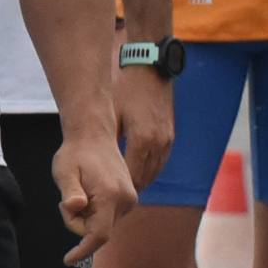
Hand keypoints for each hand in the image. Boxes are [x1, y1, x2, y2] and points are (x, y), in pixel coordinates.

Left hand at [53, 118, 137, 267]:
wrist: (94, 136)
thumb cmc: (75, 153)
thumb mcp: (64, 171)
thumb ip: (70, 191)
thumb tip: (74, 206)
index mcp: (111, 195)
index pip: (99, 236)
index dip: (82, 251)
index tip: (67, 260)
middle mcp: (127, 200)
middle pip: (99, 232)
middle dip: (78, 224)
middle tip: (65, 201)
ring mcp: (130, 200)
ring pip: (102, 226)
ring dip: (86, 218)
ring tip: (78, 193)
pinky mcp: (129, 199)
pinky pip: (107, 218)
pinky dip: (94, 213)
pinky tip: (89, 194)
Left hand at [109, 61, 178, 186]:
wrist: (149, 67)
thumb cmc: (125, 89)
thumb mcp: (112, 115)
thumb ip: (108, 143)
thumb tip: (97, 166)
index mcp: (142, 139)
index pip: (132, 177)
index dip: (119, 190)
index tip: (105, 198)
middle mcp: (158, 142)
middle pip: (144, 178)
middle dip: (128, 190)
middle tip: (110, 199)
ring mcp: (166, 139)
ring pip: (154, 172)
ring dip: (140, 181)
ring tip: (121, 189)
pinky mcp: (170, 135)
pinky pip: (160, 161)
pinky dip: (148, 170)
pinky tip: (135, 172)